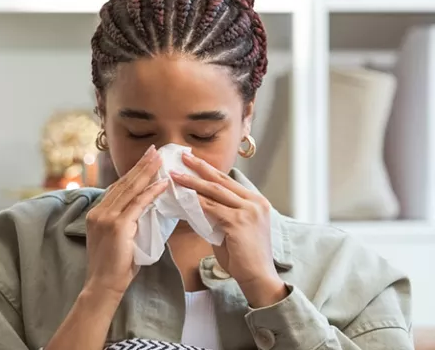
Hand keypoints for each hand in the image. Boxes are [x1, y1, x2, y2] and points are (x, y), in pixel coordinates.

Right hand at [83, 145, 167, 298]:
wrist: (103, 285)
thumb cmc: (115, 266)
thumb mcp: (118, 237)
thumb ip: (126, 220)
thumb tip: (146, 207)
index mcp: (97, 212)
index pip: (117, 187)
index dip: (132, 172)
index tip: (145, 159)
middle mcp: (99, 211)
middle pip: (124, 182)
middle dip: (141, 165)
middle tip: (154, 150)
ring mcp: (106, 217)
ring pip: (130, 189)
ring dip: (147, 172)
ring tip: (160, 159)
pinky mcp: (117, 226)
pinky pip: (137, 204)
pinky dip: (151, 192)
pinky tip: (162, 184)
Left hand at [171, 153, 288, 307]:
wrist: (258, 278)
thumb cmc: (245, 258)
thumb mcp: (234, 230)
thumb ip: (221, 216)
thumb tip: (198, 206)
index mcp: (257, 202)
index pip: (229, 182)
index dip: (210, 172)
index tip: (194, 162)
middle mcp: (255, 202)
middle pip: (222, 181)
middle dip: (200, 168)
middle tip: (183, 156)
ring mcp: (248, 211)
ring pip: (214, 192)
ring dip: (192, 182)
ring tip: (175, 175)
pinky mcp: (239, 221)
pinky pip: (211, 208)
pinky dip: (194, 202)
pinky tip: (181, 196)